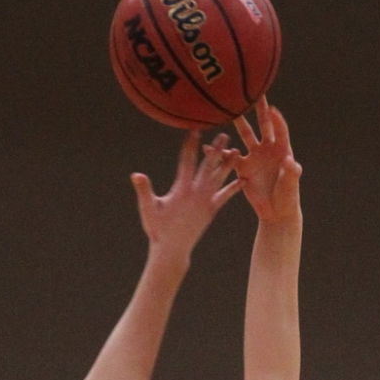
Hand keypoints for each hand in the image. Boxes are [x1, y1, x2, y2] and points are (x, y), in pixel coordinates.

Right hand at [130, 129, 239, 261]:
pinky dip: (233, 188)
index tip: (196, 128)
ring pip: (219, 179)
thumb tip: (137, 175)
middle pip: (208, 166)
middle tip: (224, 134)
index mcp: (182, 189)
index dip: (191, 144)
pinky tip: (243, 180)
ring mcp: (206, 202)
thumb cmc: (158, 229)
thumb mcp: (148, 209)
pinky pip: (225, 197)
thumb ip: (144, 190)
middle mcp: (197, 193)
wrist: (173, 250)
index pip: (187, 161)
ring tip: (237, 150)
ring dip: (228, 164)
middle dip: (215, 150)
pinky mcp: (211, 211)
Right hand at [225, 100, 301, 224]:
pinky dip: (221, 153)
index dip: (276, 119)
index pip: (280, 129)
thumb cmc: (288, 198)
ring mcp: (255, 157)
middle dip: (257, 109)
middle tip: (250, 93)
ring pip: (245, 136)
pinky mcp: (243, 168)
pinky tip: (209, 146)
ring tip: (228, 110)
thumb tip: (290, 161)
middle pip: (263, 125)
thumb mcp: (291, 185)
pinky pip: (230, 158)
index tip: (271, 108)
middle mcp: (268, 149)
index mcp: (282, 150)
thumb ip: (291, 172)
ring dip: (238, 124)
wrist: (276, 212)